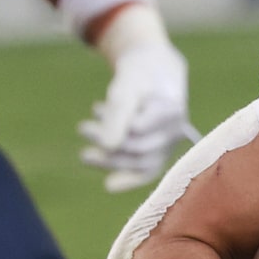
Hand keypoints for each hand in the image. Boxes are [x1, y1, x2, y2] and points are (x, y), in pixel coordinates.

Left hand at [78, 30, 197, 193]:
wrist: (156, 72)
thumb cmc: (138, 76)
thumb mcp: (124, 87)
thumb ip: (117, 115)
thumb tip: (107, 148)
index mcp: (170, 110)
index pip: (136, 129)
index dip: (112, 128)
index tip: (95, 111)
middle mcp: (175, 131)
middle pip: (139, 148)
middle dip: (106, 142)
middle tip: (82, 127)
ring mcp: (170, 143)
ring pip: (141, 162)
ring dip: (111, 160)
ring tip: (85, 154)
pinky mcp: (162, 151)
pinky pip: (147, 170)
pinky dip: (128, 178)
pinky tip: (109, 185)